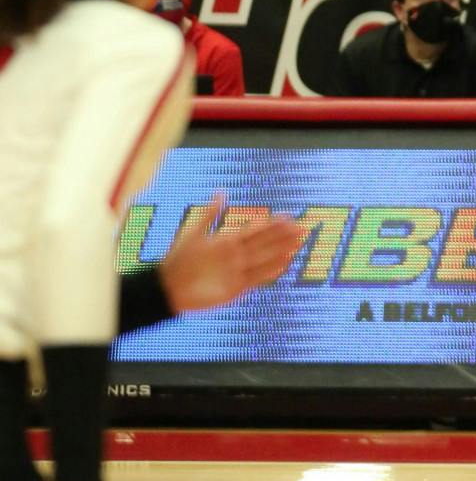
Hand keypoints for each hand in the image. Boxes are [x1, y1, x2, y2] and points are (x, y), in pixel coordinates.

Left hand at [158, 195, 302, 313]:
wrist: (168, 287)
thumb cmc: (178, 259)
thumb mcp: (194, 232)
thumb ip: (210, 214)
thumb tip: (221, 192)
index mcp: (227, 240)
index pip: (255, 230)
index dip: (271, 224)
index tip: (288, 216)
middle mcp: (236, 255)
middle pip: (265, 243)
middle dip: (283, 236)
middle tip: (302, 227)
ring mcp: (237, 272)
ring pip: (265, 259)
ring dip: (282, 251)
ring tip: (298, 243)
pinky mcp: (235, 288)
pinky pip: (257, 278)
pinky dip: (271, 271)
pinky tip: (284, 263)